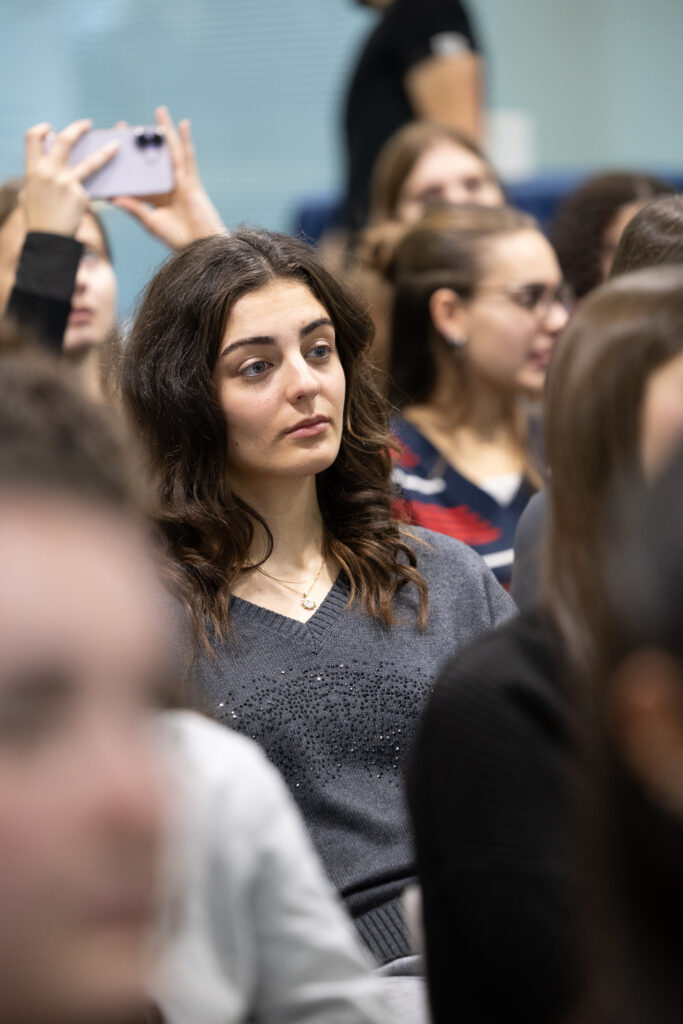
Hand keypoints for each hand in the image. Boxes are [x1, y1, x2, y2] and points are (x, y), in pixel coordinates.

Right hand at [20, 119, 118, 236]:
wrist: (48, 241)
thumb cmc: (38, 220)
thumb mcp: (29, 195)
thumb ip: (38, 179)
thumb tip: (45, 169)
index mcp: (33, 170)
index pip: (32, 138)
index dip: (42, 129)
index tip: (51, 128)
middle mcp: (49, 172)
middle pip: (65, 140)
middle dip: (78, 128)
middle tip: (88, 124)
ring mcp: (67, 183)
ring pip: (91, 162)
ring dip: (105, 151)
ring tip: (117, 145)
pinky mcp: (82, 196)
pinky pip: (91, 190)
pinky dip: (93, 194)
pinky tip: (95, 200)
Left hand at [111, 106, 225, 248]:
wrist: (201, 249)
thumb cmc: (177, 240)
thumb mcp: (150, 222)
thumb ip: (134, 208)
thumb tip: (113, 197)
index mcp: (154, 198)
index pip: (137, 176)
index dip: (125, 163)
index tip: (109, 150)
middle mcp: (166, 186)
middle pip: (152, 159)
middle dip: (141, 142)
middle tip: (126, 125)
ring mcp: (180, 182)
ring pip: (170, 152)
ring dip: (166, 131)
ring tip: (159, 111)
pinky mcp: (192, 182)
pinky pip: (188, 158)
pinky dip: (186, 141)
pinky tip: (183, 124)